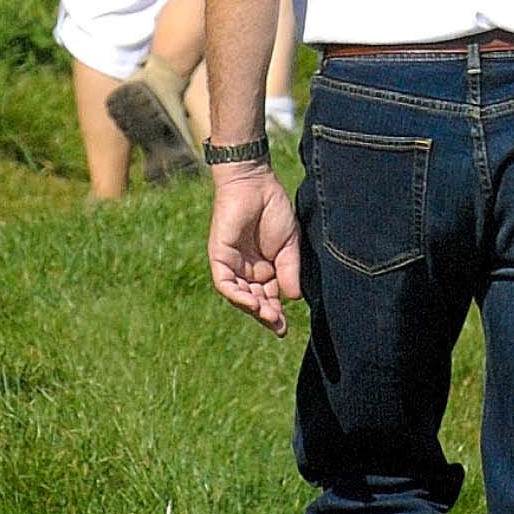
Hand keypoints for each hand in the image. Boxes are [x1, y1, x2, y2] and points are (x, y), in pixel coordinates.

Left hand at [208, 168, 303, 333]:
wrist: (256, 184)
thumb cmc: (274, 210)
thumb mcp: (290, 246)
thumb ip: (290, 272)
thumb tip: (293, 299)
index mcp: (266, 270)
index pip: (269, 299)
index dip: (275, 315)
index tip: (283, 329)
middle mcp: (247, 271)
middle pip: (254, 301)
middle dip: (265, 315)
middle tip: (277, 325)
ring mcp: (232, 265)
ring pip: (239, 296)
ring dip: (252, 309)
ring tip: (267, 316)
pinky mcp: (219, 257)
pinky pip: (225, 284)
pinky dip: (236, 295)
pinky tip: (251, 302)